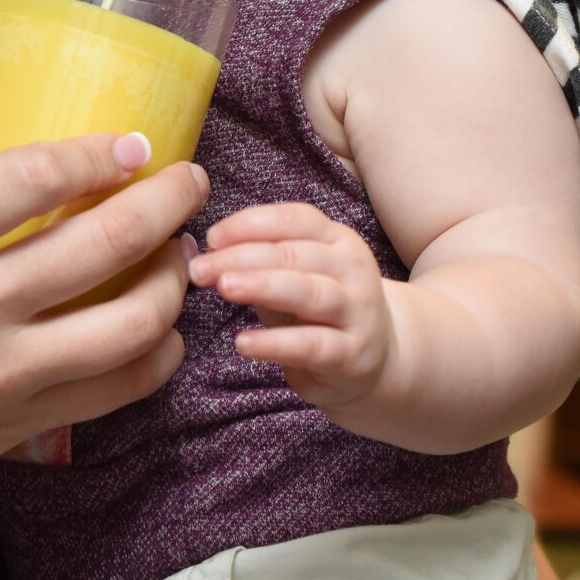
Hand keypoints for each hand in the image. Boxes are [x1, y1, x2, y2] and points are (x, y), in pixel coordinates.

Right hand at [0, 132, 206, 538]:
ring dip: (171, 280)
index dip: (93, 154)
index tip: (130, 143)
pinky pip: (114, 391)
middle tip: (187, 181)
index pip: (29, 177)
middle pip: (100, 242)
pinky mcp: (12, 427)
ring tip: (180, 253)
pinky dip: (154, 355)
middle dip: (163, 203)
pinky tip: (158, 330)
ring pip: (126, 322)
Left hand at [189, 201, 393, 408]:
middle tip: (200, 268)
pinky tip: (243, 342)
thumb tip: (200, 252)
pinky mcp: (353, 354)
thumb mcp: (292, 276)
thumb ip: (255, 262)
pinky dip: (275, 343)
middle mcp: (352, 268)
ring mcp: (357, 311)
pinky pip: (311, 344)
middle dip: (242, 257)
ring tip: (224, 288)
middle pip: (294, 253)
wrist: (379, 360)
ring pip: (308, 291)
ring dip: (262, 286)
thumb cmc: (318, 310)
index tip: (211, 237)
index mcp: (336, 239)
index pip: (294, 219)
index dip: (250, 224)